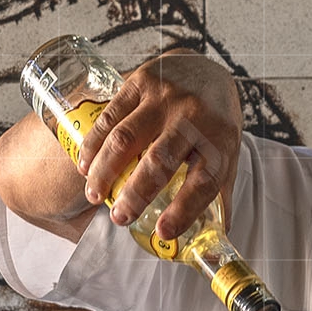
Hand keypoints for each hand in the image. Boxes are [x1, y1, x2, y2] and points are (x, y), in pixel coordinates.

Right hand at [77, 49, 239, 240]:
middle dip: (135, 195)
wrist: (207, 70)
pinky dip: (93, 144)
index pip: (204, 181)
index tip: (163, 233)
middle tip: (120, 219)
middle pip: (159, 162)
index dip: (184, 210)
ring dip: (105, 171)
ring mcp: (165, 97)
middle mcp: (194, 117)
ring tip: (95, 195)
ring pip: (126, 139)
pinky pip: (110, 116)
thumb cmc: (215, 124)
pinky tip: (85, 165)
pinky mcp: (141, 81)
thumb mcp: (226, 155)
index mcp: (220, 141)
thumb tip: (214, 240)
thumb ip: (218, 196)